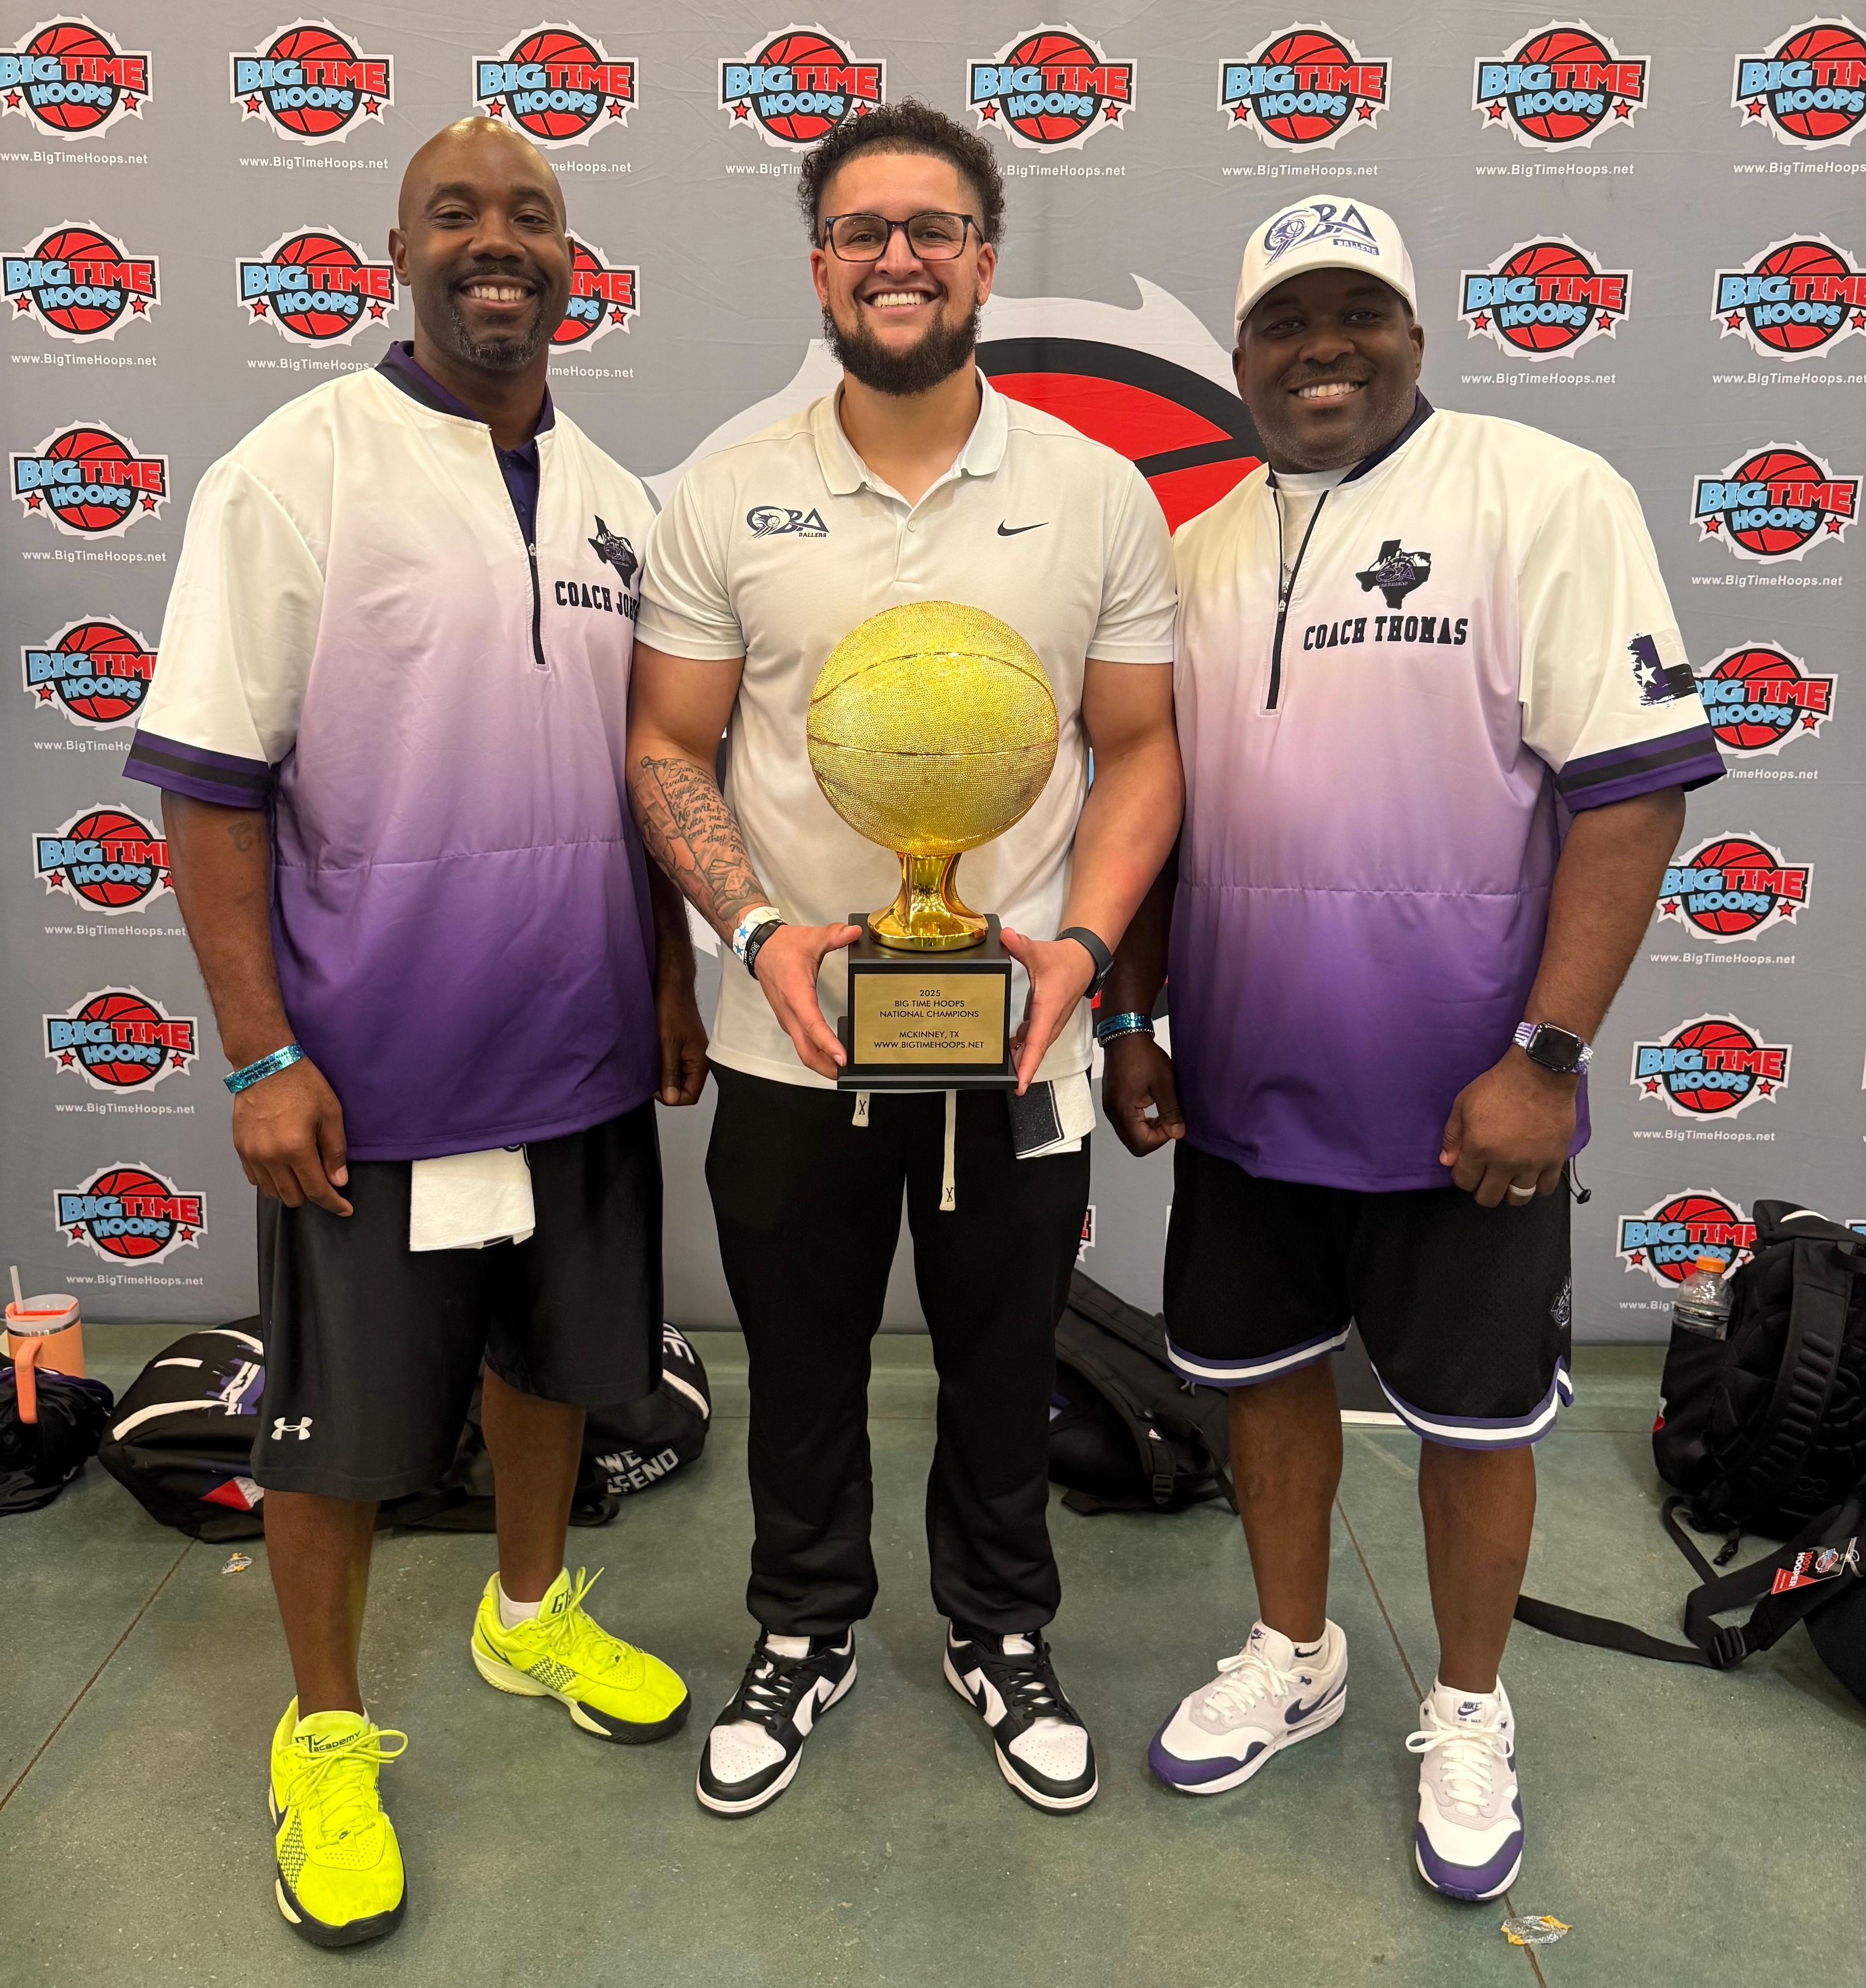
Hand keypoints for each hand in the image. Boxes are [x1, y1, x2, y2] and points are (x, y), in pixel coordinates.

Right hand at [232, 1057, 351, 1215]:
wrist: (266, 1064)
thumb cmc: (302, 1084)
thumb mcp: (330, 1114)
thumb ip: (335, 1151)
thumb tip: (338, 1181)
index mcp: (295, 1148)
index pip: (316, 1190)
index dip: (333, 1204)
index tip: (344, 1209)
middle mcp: (270, 1156)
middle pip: (293, 1197)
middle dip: (313, 1195)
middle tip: (324, 1180)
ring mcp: (251, 1153)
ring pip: (272, 1192)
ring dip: (291, 1189)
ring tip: (303, 1173)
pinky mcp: (239, 1148)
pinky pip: (255, 1179)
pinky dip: (271, 1181)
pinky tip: (283, 1167)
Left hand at [654, 972, 708, 1105]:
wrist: (672, 985)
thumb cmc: (672, 1009)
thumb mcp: (668, 1044)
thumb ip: (670, 1072)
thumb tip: (671, 1098)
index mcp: (701, 1061)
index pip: (691, 1096)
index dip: (672, 1097)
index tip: (654, 1087)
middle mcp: (699, 1060)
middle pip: (685, 1088)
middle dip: (667, 1087)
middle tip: (649, 1076)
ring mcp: (691, 1054)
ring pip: (677, 1077)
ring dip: (663, 1076)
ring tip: (649, 1065)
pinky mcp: (682, 1047)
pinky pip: (674, 1065)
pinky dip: (662, 1065)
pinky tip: (651, 1057)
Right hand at [753, 922, 860, 1079]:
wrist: (759, 947)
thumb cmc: (784, 947)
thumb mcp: (812, 938)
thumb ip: (834, 935)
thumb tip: (853, 931)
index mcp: (796, 993)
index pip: (813, 1024)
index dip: (827, 1043)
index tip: (842, 1058)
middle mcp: (790, 1011)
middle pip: (805, 1049)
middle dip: (824, 1066)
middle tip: (845, 1074)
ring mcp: (787, 1017)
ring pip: (802, 1048)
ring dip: (819, 1061)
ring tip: (840, 1068)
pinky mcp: (787, 1018)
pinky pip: (801, 1041)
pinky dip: (814, 1051)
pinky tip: (828, 1051)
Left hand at [999, 929, 1095, 1093]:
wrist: (1083, 960)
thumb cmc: (1064, 961)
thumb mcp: (1040, 952)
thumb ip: (1021, 946)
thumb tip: (1007, 936)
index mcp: (1048, 1009)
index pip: (1037, 1043)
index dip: (1028, 1065)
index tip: (1020, 1084)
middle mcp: (1052, 1021)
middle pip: (1036, 1051)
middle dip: (1022, 1069)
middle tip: (1003, 1082)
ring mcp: (1052, 1023)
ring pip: (1036, 1047)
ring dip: (1022, 1059)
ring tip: (1003, 1071)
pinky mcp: (1049, 1021)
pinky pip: (1036, 1039)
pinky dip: (1024, 1047)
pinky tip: (1009, 1049)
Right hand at [1102, 1033, 1184, 1156]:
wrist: (1125, 1036)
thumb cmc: (1142, 1055)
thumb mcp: (1164, 1083)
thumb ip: (1171, 1111)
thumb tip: (1178, 1133)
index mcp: (1124, 1110)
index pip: (1141, 1144)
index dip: (1161, 1139)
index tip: (1172, 1124)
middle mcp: (1113, 1112)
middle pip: (1133, 1144)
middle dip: (1154, 1137)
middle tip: (1168, 1120)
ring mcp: (1110, 1108)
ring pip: (1129, 1135)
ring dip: (1147, 1130)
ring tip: (1161, 1112)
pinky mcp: (1112, 1102)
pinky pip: (1125, 1123)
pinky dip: (1139, 1122)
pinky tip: (1150, 1107)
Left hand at [1439, 1051, 1575, 1207]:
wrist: (1540, 1073)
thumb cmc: (1500, 1085)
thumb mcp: (1464, 1103)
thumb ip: (1453, 1135)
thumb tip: (1447, 1161)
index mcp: (1479, 1148)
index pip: (1464, 1181)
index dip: (1463, 1177)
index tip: (1467, 1169)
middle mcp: (1505, 1162)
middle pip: (1489, 1197)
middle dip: (1482, 1190)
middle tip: (1485, 1178)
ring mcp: (1532, 1163)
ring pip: (1518, 1198)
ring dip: (1509, 1193)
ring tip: (1508, 1180)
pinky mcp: (1555, 1159)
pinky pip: (1545, 1189)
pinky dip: (1537, 1187)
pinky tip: (1531, 1176)